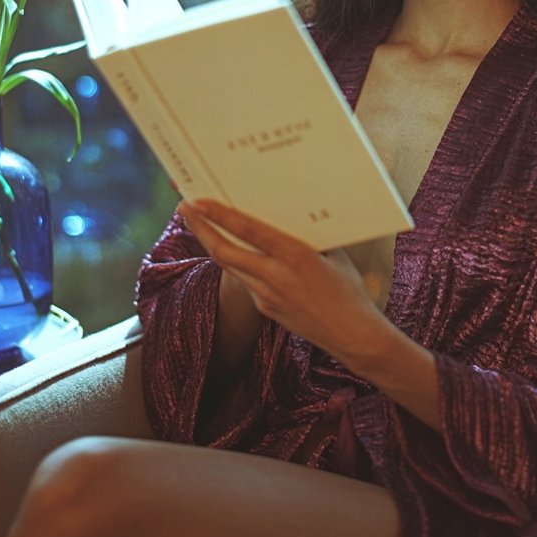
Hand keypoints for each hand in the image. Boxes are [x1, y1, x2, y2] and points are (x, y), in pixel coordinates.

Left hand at [178, 199, 384, 360]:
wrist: (353, 336)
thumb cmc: (350, 290)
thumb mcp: (333, 255)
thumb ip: (310, 236)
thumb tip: (293, 214)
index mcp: (295, 255)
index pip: (247, 230)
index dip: (218, 215)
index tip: (197, 201)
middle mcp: (275, 276)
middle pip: (223, 251)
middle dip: (199, 228)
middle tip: (184, 208)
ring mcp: (266, 296)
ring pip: (229, 266)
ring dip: (212, 244)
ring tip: (200, 225)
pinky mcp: (265, 309)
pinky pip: (245, 281)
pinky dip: (236, 264)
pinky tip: (234, 251)